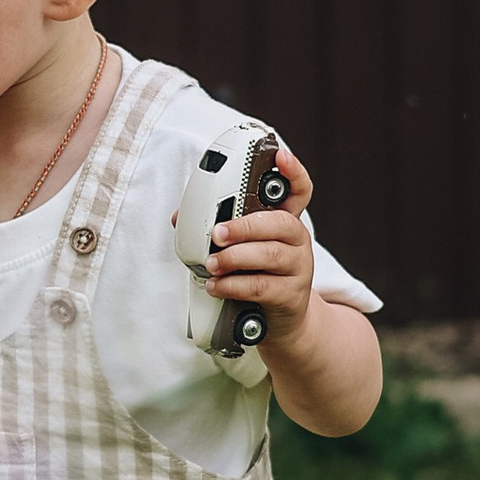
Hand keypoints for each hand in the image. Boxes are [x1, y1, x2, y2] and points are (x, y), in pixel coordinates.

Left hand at [205, 143, 319, 347]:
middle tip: (217, 233)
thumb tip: (181, 218)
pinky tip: (217, 286)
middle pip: (279, 223)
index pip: (299, 191)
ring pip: (270, 255)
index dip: (293, 172)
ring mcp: (297, 268)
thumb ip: (220, 229)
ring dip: (235, 257)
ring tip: (213, 263)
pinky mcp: (291, 295)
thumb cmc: (258, 277)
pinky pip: (262, 287)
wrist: (281, 322)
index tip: (281, 157)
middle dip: (244, 226)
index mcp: (285, 222)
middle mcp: (296, 242)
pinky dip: (234, 285)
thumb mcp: (244, 249)